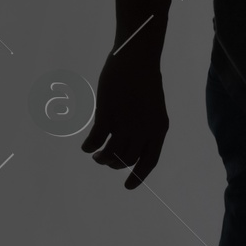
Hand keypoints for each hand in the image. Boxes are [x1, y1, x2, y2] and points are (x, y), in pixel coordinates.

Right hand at [80, 44, 168, 189]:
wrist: (137, 59)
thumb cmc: (144, 81)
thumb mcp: (152, 107)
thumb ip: (144, 127)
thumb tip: (126, 145)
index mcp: (160, 128)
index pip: (150, 161)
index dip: (138, 176)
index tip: (127, 186)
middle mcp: (144, 130)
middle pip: (127, 160)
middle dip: (114, 164)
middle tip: (104, 159)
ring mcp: (125, 124)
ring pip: (111, 155)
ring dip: (101, 158)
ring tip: (96, 155)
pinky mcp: (107, 116)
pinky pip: (94, 141)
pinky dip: (88, 147)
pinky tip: (86, 145)